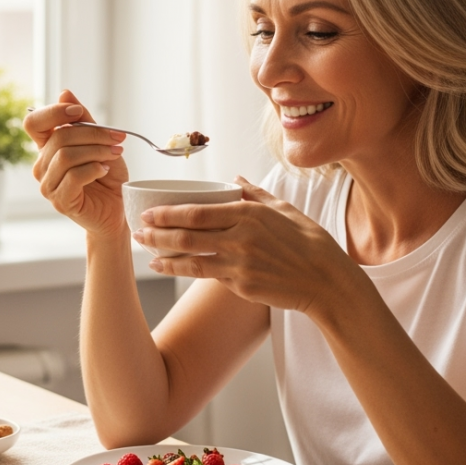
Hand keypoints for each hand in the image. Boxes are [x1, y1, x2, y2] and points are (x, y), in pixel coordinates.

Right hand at [26, 90, 129, 236]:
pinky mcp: (60, 200)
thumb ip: (83, 120)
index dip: (53, 112)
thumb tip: (65, 94)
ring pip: (66, 156)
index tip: (78, 113)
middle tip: (117, 138)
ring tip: (114, 154)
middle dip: (93, 134)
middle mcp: (42, 165)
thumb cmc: (107, 176)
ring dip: (96, 151)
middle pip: (59, 137)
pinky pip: (73, 177)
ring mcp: (48, 185)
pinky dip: (93, 169)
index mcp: (47, 147)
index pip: (34, 122)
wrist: (118, 209)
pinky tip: (104, 169)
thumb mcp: (99, 142)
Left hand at [134, 177, 353, 312]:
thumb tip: (234, 179)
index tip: (149, 213)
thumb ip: (255, 194)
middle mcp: (240, 238)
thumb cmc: (309, 242)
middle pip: (187, 235)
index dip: (168, 214)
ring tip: (146, 252)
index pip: (198, 212)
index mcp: (249, 214)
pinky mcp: (241, 285)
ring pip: (190, 259)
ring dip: (163, 255)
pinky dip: (181, 270)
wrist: (327, 280)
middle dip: (157, 234)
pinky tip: (166, 267)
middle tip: (138, 232)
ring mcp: (239, 264)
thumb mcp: (285, 209)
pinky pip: (205, 276)